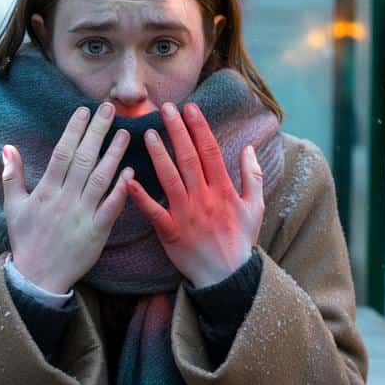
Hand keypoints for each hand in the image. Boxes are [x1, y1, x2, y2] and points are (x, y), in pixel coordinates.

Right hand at [4, 103, 132, 293]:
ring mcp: (82, 216)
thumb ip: (12, 175)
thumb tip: (7, 147)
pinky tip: (131, 171)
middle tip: (110, 109)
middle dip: (97, 132)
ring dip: (113, 155)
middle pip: (83, 160)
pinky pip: (111, 207)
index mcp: (45, 192)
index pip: (61, 153)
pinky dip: (121, 189)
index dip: (74, 131)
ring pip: (100, 179)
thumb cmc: (26, 240)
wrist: (38, 278)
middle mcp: (64, 200)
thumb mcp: (13, 207)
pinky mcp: (96, 233)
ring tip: (125, 133)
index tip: (84, 111)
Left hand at [127, 102, 263, 287]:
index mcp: (224, 190)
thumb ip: (253, 175)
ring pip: (169, 178)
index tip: (190, 108)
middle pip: (188, 158)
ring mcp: (186, 215)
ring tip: (147, 132)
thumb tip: (249, 148)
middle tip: (165, 108)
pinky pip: (153, 211)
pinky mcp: (171, 232)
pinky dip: (140, 196)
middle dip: (177, 130)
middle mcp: (204, 198)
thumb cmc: (241, 240)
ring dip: (158, 154)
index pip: (210, 151)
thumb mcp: (256, 207)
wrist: (228, 276)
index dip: (199, 127)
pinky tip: (128, 179)